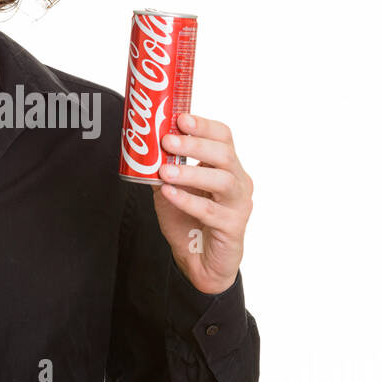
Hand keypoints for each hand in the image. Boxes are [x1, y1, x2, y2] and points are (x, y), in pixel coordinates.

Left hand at [151, 113, 253, 295]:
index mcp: (227, 167)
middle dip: (195, 144)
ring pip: (222, 180)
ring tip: (166, 170)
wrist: (200, 262)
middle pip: (224, 154)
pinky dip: (187, 199)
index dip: (204, 125)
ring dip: (191, 172)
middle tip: (168, 140)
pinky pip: (211, 210)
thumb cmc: (190, 222)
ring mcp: (238, 204)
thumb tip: (143, 147)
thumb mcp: (173, 189)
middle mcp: (238, 182)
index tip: (180, 119)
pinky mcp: (232, 227)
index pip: (223, 137)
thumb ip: (164, 169)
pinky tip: (170, 193)